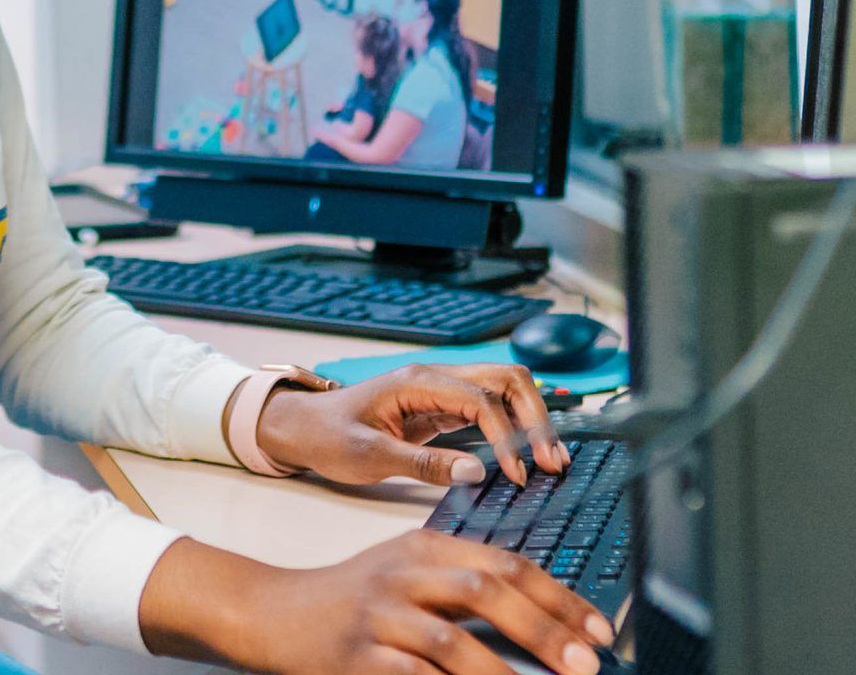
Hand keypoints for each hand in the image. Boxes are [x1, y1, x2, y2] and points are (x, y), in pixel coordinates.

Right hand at [142, 532, 614, 674]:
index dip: (560, 597)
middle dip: (545, 629)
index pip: (507, 564)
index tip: (598, 630)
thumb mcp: (409, 571)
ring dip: (505, 670)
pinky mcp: (358, 656)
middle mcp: (405, 573)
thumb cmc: (351, 596)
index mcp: (426, 546)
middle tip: (586, 662)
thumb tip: (544, 617)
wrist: (274, 612)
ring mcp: (380, 615)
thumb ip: (466, 582)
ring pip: (452, 639)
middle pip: (487, 591)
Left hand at [254, 364, 569, 487]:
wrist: (302, 428)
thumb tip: (477, 471)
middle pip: (507, 379)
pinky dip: (514, 430)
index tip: (516, 475)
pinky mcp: (442, 409)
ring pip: (504, 390)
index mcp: (418, 382)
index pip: (482, 399)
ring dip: (531, 421)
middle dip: (536, 417)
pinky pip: (489, 410)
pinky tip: (527, 456)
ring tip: (551, 460)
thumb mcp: (371, 456)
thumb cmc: (328, 436)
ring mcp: (441, 392)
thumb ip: (424, 463)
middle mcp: (436, 379)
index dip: (506, 437)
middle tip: (553, 462)